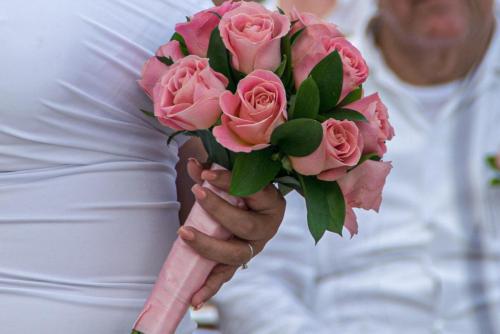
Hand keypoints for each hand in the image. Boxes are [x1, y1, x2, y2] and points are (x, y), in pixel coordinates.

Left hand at [178, 158, 285, 308]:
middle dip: (219, 211)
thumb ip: (212, 171)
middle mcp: (266, 228)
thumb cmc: (242, 188)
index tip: (206, 174)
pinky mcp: (240, 262)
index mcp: (271, 202)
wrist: (251, 207)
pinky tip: (194, 299)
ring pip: (235, 254)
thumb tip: (192, 165)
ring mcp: (253, 248)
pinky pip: (225, 276)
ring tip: (184, 233)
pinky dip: (209, 288)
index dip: (230, 182)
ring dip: (208, 245)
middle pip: (244, 225)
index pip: (253, 191)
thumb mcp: (232, 177)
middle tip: (196, 193)